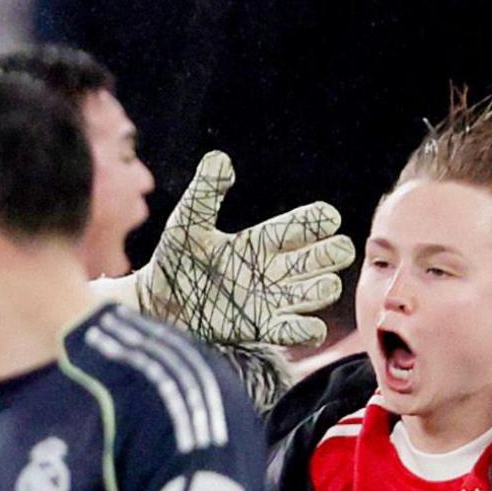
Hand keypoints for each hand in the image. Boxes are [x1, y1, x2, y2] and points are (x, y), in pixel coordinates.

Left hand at [132, 151, 352, 354]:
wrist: (157, 304)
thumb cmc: (173, 260)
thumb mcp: (187, 223)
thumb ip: (205, 192)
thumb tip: (221, 159)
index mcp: (263, 240)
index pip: (310, 223)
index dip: (323, 220)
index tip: (326, 220)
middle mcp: (275, 269)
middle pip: (329, 256)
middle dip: (334, 252)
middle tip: (326, 254)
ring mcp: (273, 299)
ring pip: (325, 290)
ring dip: (323, 287)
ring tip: (306, 286)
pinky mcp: (264, 328)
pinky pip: (305, 331)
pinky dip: (309, 327)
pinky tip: (295, 319)